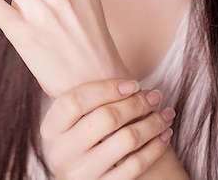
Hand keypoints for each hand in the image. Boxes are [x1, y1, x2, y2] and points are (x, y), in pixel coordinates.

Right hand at [40, 78, 174, 179]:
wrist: (83, 179)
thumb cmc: (86, 137)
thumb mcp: (75, 120)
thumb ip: (87, 98)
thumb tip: (107, 51)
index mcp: (51, 128)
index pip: (75, 100)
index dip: (106, 88)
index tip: (134, 82)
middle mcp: (61, 152)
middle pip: (105, 118)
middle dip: (137, 103)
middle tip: (156, 94)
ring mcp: (80, 175)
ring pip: (125, 141)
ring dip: (152, 123)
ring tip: (166, 112)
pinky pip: (135, 166)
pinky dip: (155, 147)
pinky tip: (165, 134)